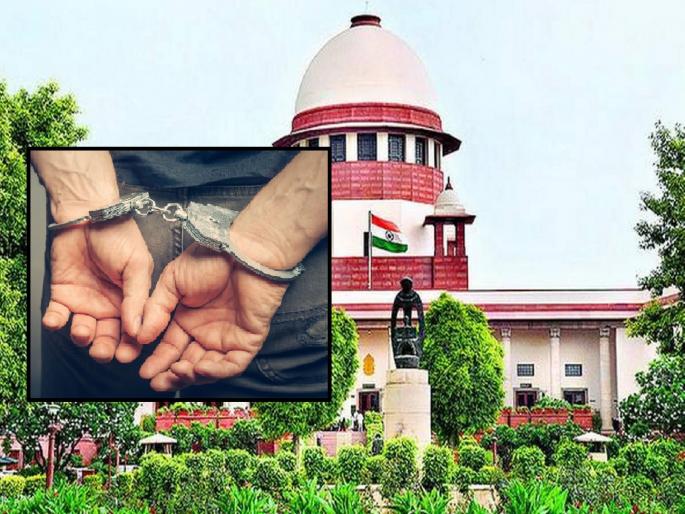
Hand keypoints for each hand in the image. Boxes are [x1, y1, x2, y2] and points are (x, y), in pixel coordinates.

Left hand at [43, 217, 152, 363]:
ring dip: (81, 337)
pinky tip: (56, 321)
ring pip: (83, 332)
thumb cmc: (118, 236)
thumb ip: (137, 298)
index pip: (133, 331)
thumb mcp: (137, 266)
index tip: (126, 354)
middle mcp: (109, 306)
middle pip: (108, 338)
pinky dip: (54, 323)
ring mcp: (85, 302)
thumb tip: (139, 329)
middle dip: (105, 349)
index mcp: (131, 301)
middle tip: (103, 351)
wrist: (88, 215)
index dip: (130, 346)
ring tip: (82, 329)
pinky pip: (57, 316)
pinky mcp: (63, 295)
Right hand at [137, 243, 287, 390]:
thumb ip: (156, 309)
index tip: (144, 372)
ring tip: (176, 373)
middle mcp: (207, 331)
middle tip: (157, 382)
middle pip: (188, 363)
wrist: (242, 251)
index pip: (171, 348)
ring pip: (209, 368)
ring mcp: (229, 336)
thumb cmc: (210, 258)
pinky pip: (233, 364)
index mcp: (188, 319)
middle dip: (172, 376)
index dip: (158, 362)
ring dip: (191, 376)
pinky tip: (199, 369)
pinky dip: (216, 371)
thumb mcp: (173, 281)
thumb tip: (140, 335)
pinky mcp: (248, 339)